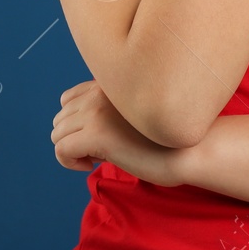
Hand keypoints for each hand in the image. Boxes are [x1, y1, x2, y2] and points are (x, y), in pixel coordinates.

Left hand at [51, 79, 184, 187]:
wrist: (191, 150)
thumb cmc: (167, 139)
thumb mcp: (135, 114)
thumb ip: (110, 112)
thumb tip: (80, 131)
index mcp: (110, 84)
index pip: (68, 99)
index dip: (76, 123)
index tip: (97, 138)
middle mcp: (100, 93)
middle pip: (60, 118)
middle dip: (74, 138)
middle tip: (100, 150)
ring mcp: (97, 112)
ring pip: (57, 134)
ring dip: (71, 150)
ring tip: (97, 157)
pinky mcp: (97, 134)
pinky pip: (61, 149)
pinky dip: (69, 161)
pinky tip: (91, 164)